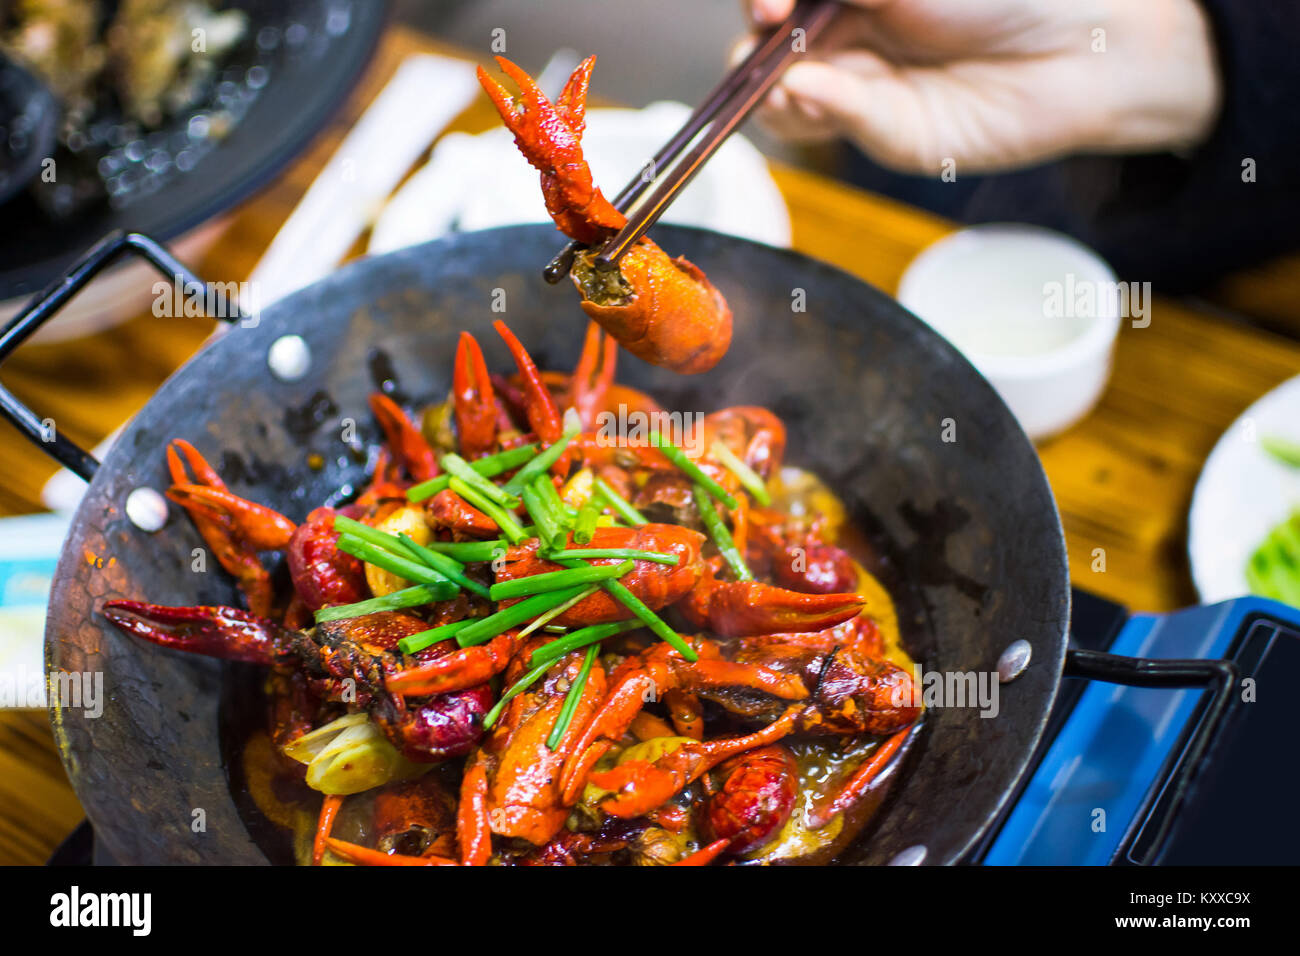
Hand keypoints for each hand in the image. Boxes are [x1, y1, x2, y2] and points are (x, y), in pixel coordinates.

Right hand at [741, 0, 1221, 173]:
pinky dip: (813, 109)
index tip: (767, 3)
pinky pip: (831, 122)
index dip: (762, 2)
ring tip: (785, 78)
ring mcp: (862, 87)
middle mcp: (850, 37)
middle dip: (755, 48)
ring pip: (782, 96)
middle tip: (770, 29)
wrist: (1080, 49)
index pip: (780, 3)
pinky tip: (814, 94)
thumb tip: (776, 12)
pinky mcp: (884, 134)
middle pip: (766, 49)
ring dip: (769, 88)